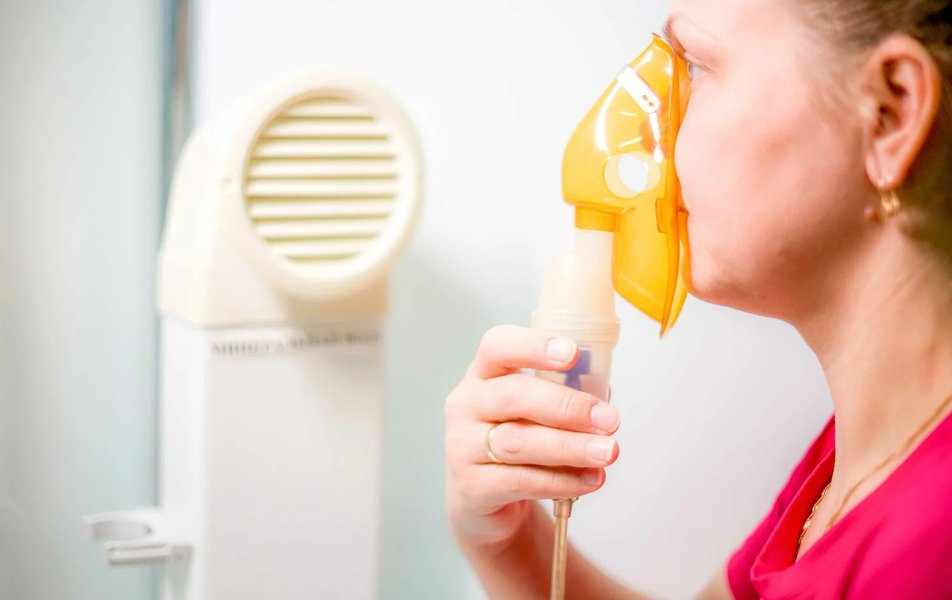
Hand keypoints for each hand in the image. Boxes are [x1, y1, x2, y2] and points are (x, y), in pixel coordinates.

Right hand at [444, 325, 619, 551]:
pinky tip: (589, 479)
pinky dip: (561, 481)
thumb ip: (564, 394)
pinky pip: (520, 481)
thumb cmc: (515, 439)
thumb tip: (603, 395)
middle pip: (512, 395)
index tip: (572, 353)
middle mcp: (466, 404)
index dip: (533, 346)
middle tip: (609, 419)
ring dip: (570, 447)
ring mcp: (462, 446)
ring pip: (519, 442)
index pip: (497, 346)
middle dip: (567, 406)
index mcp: (482, 374)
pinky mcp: (471, 486)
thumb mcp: (531, 410)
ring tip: (606, 452)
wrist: (481, 497)